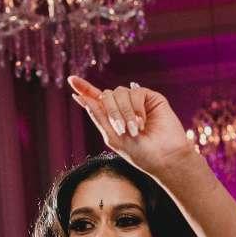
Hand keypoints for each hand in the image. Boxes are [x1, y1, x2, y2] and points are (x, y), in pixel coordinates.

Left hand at [68, 76, 196, 179]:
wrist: (164, 157)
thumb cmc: (140, 153)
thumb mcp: (112, 136)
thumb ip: (98, 116)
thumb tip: (81, 98)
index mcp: (112, 117)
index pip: (96, 99)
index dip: (84, 89)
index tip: (71, 79)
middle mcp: (123, 106)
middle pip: (106, 95)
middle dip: (111, 111)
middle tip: (122, 129)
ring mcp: (137, 101)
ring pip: (119, 92)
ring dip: (125, 112)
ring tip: (136, 130)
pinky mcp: (150, 97)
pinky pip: (135, 92)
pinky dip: (136, 108)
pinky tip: (144, 121)